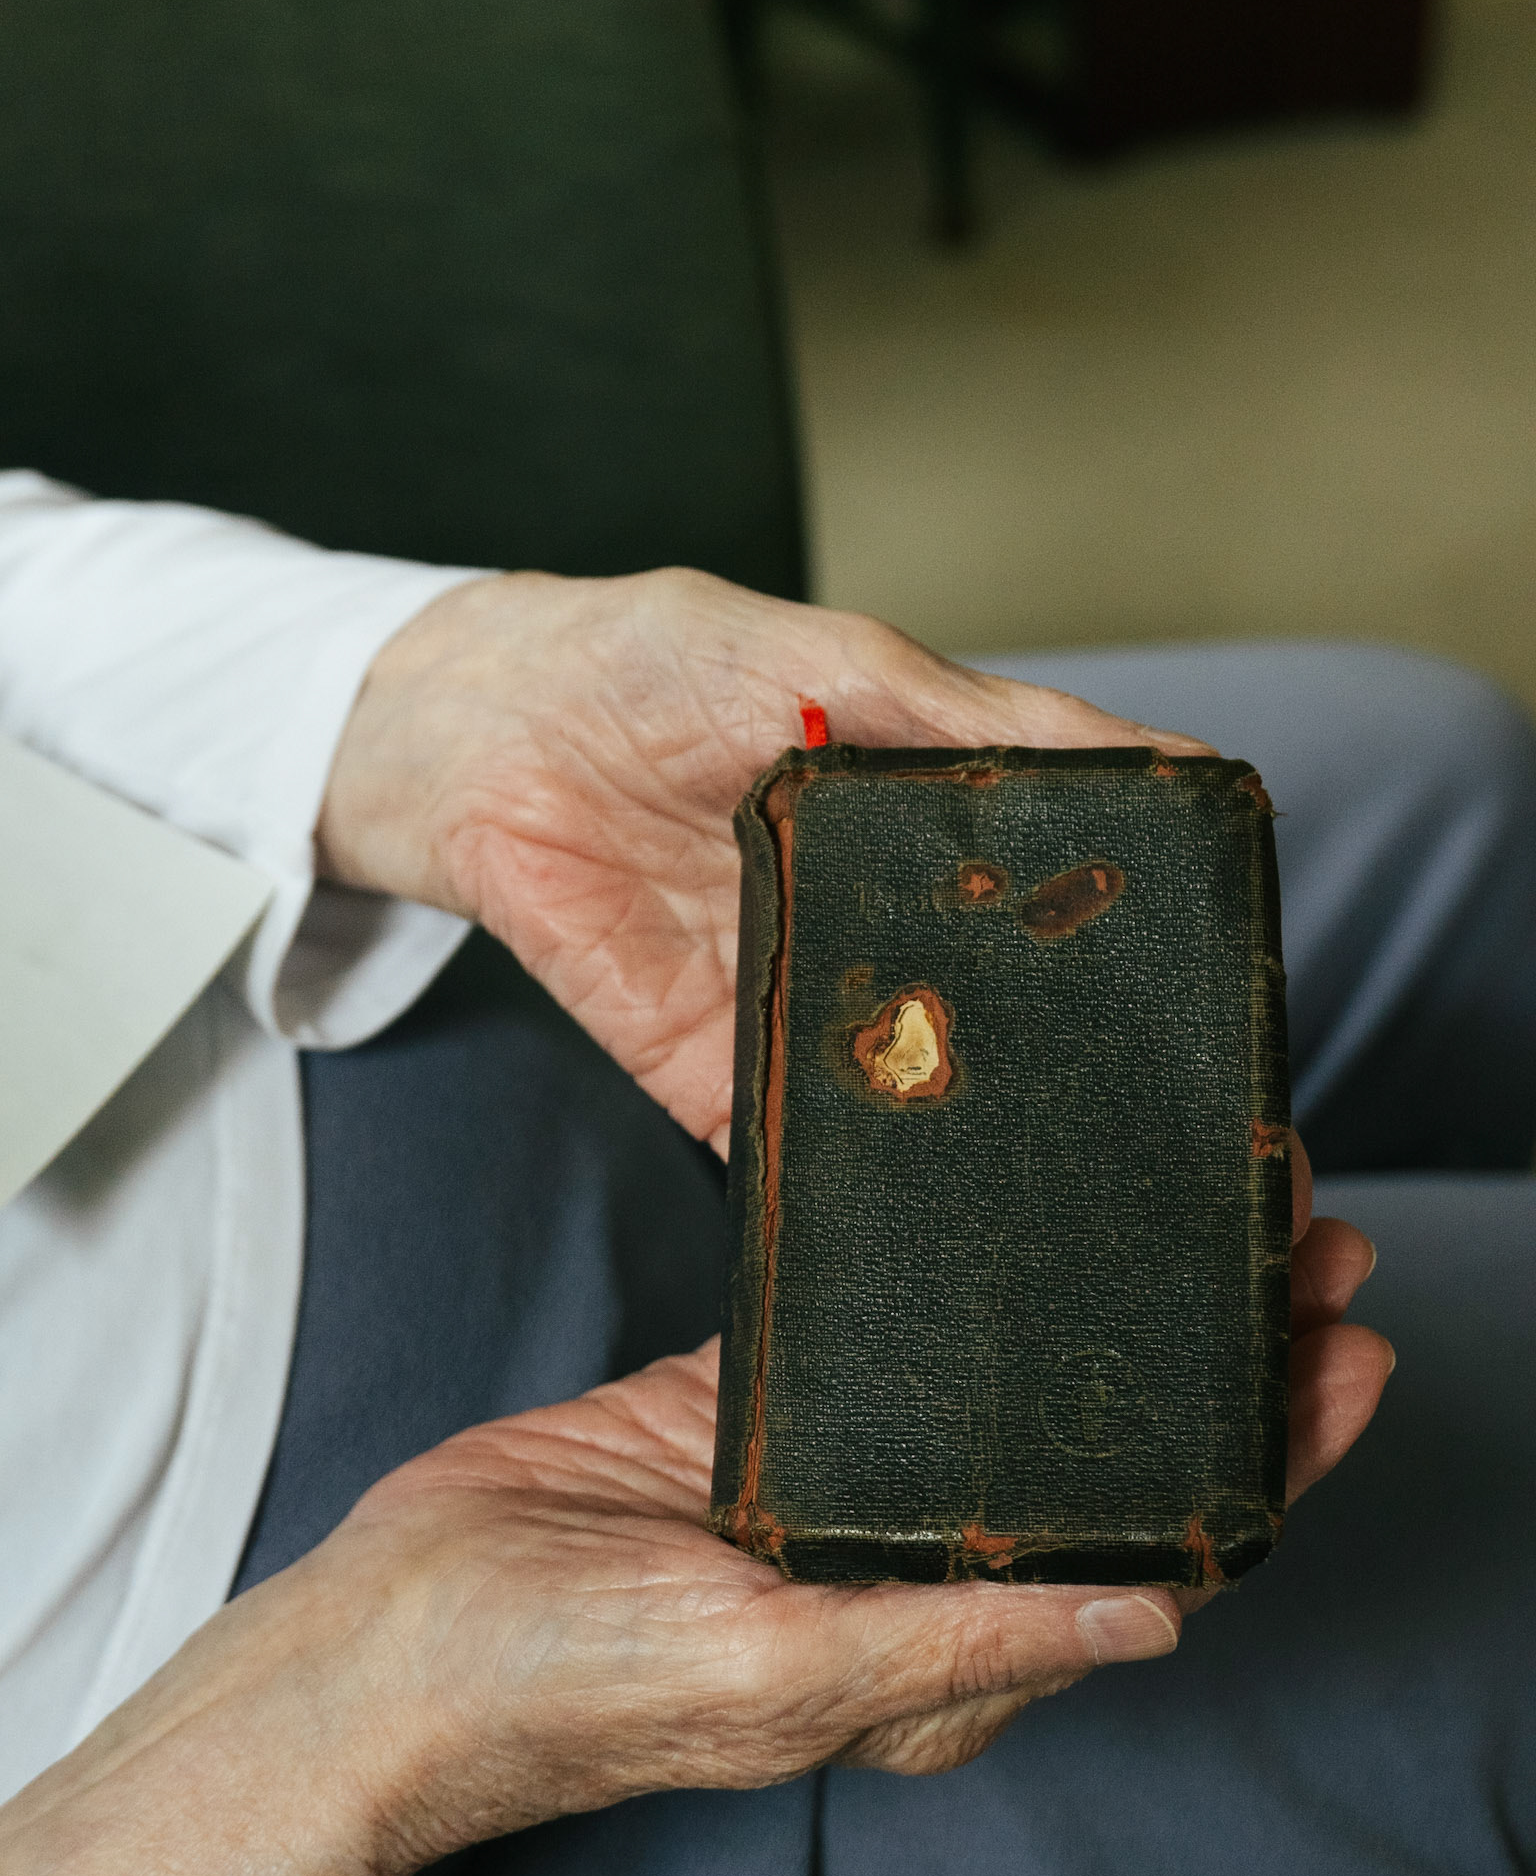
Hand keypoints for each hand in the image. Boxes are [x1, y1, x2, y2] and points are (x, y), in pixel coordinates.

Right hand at [0, 1147, 1384, 1875]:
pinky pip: (885, 1326)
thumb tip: (1161, 1620)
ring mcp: (832, 1477)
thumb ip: (960, 1640)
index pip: (1155, 1552)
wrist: (395, 1635)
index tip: (1348, 1348)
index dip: (1270, 1461)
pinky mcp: (756, 1403)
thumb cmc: (567, 1680)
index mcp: (941, 1653)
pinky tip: (1019, 1207)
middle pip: (1107, 1452)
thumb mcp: (777, 1669)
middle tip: (1310, 1236)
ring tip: (1205, 1208)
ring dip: (1115, 1305)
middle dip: (1225, 1360)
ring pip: (1014, 1380)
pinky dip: (969, 1271)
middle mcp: (907, 1567)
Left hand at [317, 568, 1209, 1151]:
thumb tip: (1163, 758)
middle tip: (1184, 1140)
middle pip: (998, 1018)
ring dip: (973, 1141)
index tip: (1238, 1002)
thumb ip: (975, 722)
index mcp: (926, 831)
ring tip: (1070, 1200)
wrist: (480, 729)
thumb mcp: (837, 659)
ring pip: (908, 1091)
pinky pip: (787, 1137)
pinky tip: (906, 1216)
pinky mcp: (708, 1060)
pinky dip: (838, 1182)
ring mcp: (800, 999)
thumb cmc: (659, 659)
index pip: (1059, 898)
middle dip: (1078, 1074)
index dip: (1143, 945)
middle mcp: (881, 927)